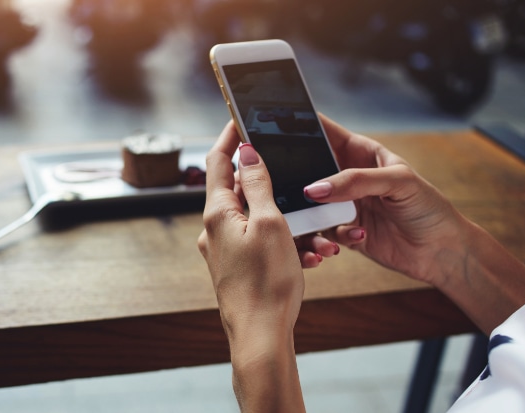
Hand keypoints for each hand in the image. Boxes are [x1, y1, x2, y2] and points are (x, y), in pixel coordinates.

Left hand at [198, 121, 309, 411]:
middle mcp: (214, 229)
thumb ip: (257, 184)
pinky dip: (280, 238)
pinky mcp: (235, 266)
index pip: (217, 161)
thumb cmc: (267, 283)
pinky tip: (304, 251)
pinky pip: (258, 240)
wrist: (261, 337)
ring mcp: (223, 249)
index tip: (241, 118)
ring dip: (280, 214)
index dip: (229, 136)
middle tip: (286, 166)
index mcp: (218, 213)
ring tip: (309, 226)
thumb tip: (246, 152)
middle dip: (264, 177)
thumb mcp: (270, 224)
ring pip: (253, 216)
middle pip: (235, 187)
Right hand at [301, 114, 467, 284]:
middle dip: (296, 176)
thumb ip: (355, 181)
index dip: (301, 126)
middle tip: (286, 183)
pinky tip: (358, 237)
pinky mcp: (341, 231)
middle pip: (308, 169)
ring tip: (327, 222)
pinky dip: (330, 237)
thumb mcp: (398, 182)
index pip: (324, 131)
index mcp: (360, 152)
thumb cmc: (428, 208)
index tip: (275, 127)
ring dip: (311, 215)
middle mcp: (346, 177)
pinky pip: (320, 232)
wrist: (440, 252)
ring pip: (308, 204)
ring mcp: (342, 204)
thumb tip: (314, 189)